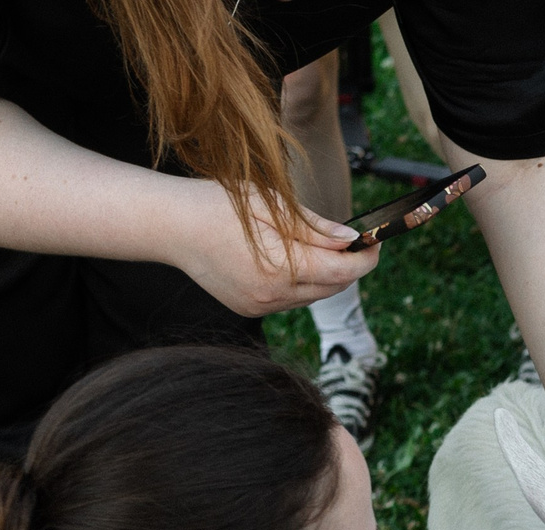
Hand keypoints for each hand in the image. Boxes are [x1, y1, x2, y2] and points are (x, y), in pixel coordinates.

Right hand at [176, 189, 378, 317]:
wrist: (170, 226)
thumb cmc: (218, 204)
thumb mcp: (272, 204)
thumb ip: (315, 227)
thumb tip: (351, 240)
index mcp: (281, 268)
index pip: (342, 272)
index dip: (366, 259)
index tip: (375, 243)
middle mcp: (272, 296)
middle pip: (331, 288)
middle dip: (347, 267)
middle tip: (352, 242)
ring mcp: (259, 307)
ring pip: (311, 297)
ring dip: (323, 276)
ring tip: (315, 246)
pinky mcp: (248, 309)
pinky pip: (288, 301)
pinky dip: (298, 283)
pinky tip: (286, 260)